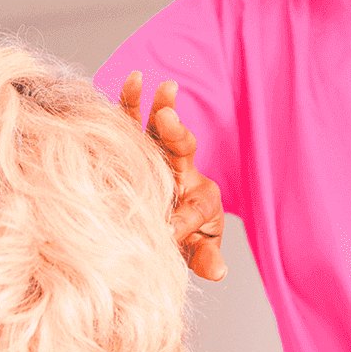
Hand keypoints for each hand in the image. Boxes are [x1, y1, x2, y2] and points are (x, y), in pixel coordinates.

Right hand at [118, 71, 225, 281]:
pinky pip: (134, 122)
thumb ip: (205, 257)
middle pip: (182, 149)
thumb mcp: (197, 249)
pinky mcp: (135, 146)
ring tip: (162, 87)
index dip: (185, 220)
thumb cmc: (185, 234)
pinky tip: (132, 80)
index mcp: (199, 197)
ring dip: (159, 108)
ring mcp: (157, 155)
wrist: (169, 218)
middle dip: (175, 133)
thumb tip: (218, 272)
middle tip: (167, 118)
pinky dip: (132, 101)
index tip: (169, 233)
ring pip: (159, 130)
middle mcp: (181, 170)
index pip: (196, 205)